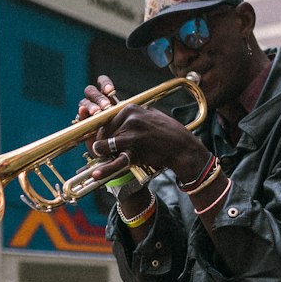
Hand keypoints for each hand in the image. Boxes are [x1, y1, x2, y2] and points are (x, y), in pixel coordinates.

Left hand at [84, 89, 210, 186]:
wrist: (183, 148)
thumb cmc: (169, 134)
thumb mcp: (151, 117)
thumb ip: (135, 117)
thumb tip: (120, 119)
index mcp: (131, 108)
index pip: (107, 120)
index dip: (104, 135)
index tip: (102, 143)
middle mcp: (129, 115)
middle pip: (105, 131)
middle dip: (103, 144)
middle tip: (105, 154)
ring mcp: (131, 128)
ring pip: (106, 142)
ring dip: (102, 154)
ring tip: (101, 162)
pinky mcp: (133, 143)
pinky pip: (113, 154)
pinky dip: (105, 166)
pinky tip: (97, 173)